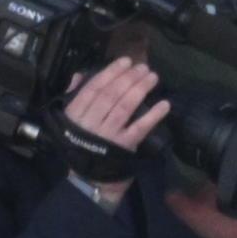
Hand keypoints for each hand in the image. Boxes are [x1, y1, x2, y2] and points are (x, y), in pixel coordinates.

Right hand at [58, 58, 170, 191]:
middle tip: (143, 67)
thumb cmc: (82, 142)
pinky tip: (164, 104)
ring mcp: (108, 134)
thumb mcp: (71, 120)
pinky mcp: (124, 146)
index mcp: (76, 113)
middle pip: (112, 95)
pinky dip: (153, 115)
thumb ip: (75, 96)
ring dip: (141, 90)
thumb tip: (81, 75)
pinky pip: (140, 128)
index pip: (94, 88)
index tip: (126, 61)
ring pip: (125, 107)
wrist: (89, 176)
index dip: (111, 72)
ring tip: (153, 78)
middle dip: (129, 78)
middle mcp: (91, 122)